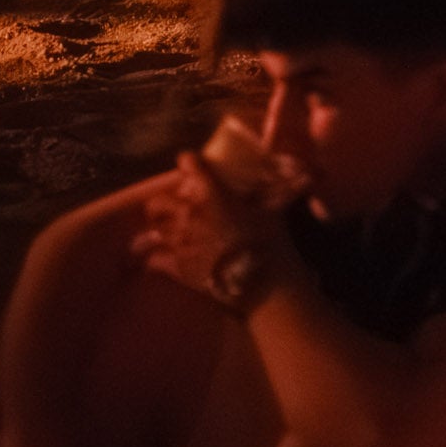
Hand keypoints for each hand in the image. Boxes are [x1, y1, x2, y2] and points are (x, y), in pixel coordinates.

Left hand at [127, 148, 290, 307]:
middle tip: (171, 208)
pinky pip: (155, 259)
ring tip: (168, 234)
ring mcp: (181, 242)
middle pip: (157, 203)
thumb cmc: (268, 243)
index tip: (190, 164)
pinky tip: (164, 260)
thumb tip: (290, 180)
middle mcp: (190, 214)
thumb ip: (266, 196)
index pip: (189, 165)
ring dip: (160, 231)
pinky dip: (157, 259)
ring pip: (154, 231)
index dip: (188, 163)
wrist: (262, 283)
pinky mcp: (178, 268)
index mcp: (212, 195)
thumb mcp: (271, 212)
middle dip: (161, 204)